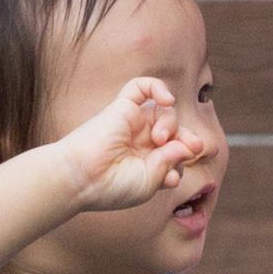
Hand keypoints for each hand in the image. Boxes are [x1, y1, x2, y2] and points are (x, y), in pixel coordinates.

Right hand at [54, 77, 193, 211]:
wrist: (81, 178)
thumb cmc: (112, 187)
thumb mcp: (151, 181)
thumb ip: (171, 162)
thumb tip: (189, 145)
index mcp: (148, 160)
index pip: (178, 150)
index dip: (184, 158)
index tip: (173, 177)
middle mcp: (141, 140)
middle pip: (176, 129)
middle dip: (186, 138)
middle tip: (191, 148)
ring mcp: (132, 122)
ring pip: (164, 111)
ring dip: (170, 124)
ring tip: (159, 139)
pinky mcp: (122, 108)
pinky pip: (141, 86)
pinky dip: (158, 87)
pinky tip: (167, 100)